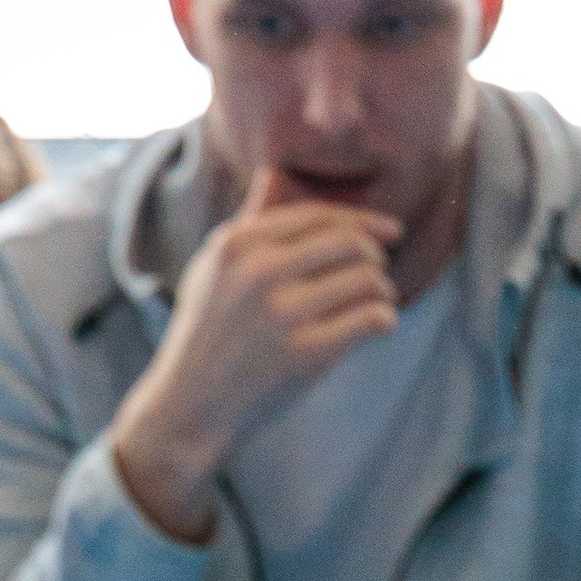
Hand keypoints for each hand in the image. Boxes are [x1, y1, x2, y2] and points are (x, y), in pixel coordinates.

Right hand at [112, 169, 402, 542]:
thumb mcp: (212, 268)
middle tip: (379, 276)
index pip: (318, 216)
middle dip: (376, 257)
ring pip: (366, 279)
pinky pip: (370, 318)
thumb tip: (274, 175)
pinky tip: (380, 325)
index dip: (363, 221)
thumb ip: (248, 221)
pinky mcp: (304, 354)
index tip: (390, 232)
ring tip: (379, 304)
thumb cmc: (206, 334)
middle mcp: (258, 271)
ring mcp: (281, 313)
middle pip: (350, 243)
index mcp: (237, 243)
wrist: (190, 406)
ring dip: (384, 291)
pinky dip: (384, 318)